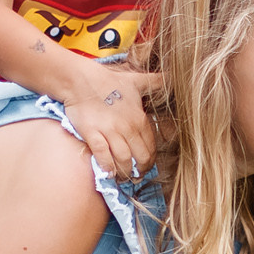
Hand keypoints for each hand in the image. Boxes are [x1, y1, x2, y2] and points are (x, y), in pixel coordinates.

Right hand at [57, 66, 160, 180]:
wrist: (81, 80)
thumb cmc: (109, 81)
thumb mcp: (137, 80)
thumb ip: (155, 82)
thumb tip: (171, 76)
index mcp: (139, 119)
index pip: (151, 147)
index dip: (150, 160)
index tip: (145, 166)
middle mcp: (127, 127)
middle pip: (140, 157)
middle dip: (140, 170)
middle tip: (136, 176)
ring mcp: (109, 131)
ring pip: (123, 160)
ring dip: (125, 172)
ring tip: (123, 177)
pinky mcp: (92, 134)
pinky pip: (103, 155)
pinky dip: (107, 167)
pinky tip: (108, 173)